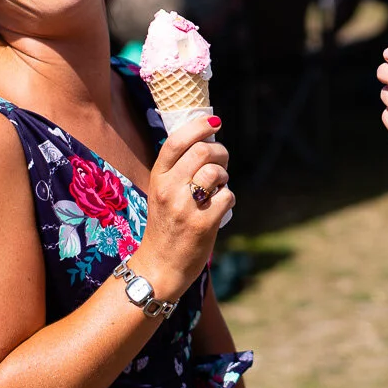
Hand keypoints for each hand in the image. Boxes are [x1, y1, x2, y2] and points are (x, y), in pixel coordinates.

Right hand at [135, 116, 233, 298]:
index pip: (175, 141)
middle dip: (220, 151)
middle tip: (222, 161)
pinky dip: (229, 198)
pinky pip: (228, 196)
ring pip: (217, 172)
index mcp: (157, 178)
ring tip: (219, 187)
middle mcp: (169, 189)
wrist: (159, 266)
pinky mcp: (203, 224)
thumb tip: (209, 141)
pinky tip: (221, 206)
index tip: (215, 121)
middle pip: (203, 151)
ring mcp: (185, 207)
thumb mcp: (162, 192)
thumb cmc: (166, 225)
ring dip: (225, 176)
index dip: (199, 126)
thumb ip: (179, 169)